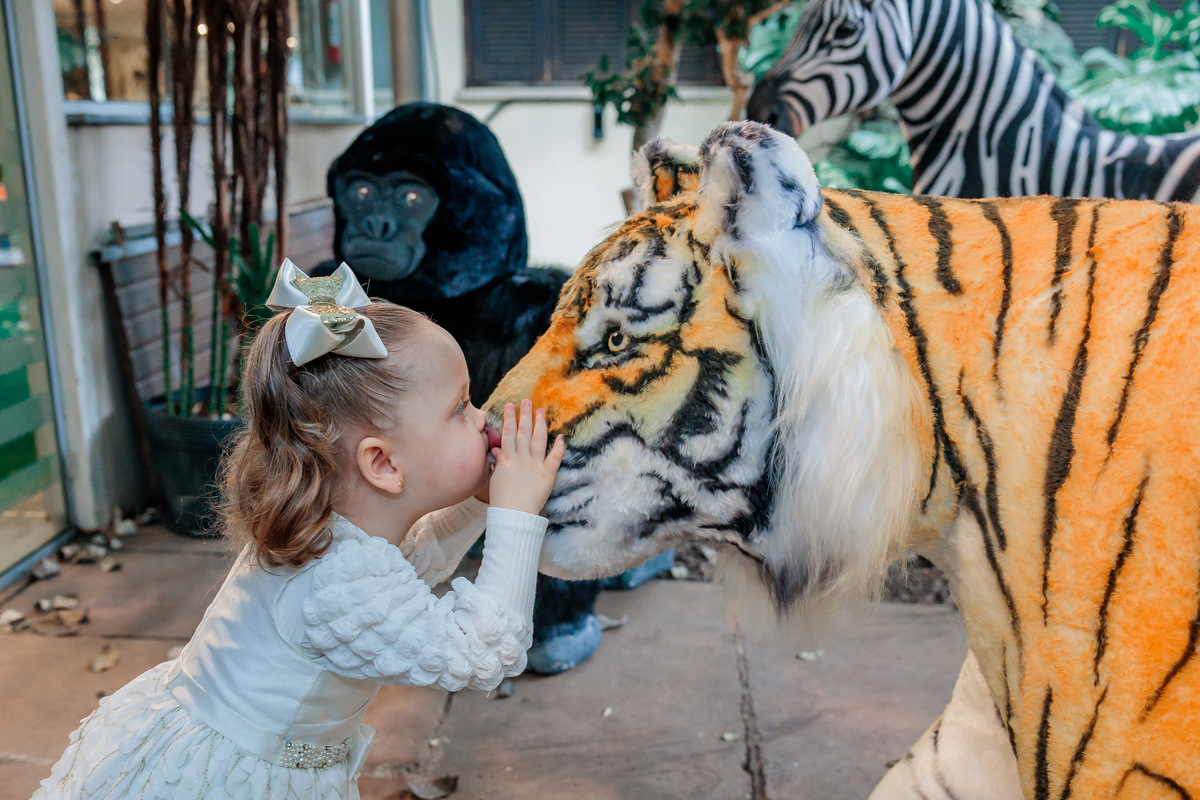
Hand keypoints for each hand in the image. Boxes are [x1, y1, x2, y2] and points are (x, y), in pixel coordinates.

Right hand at [487, 399, 565, 515]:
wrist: (513, 514)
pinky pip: (554, 458)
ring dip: (539, 424)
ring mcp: (535, 465)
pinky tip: (561, 436)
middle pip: (523, 432)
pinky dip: (558, 447)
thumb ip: (498, 462)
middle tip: (528, 401)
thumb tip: (497, 449)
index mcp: (507, 459)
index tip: (511, 405)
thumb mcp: (496, 478)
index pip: (508, 434)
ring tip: (541, 411)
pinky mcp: (547, 474)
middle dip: (525, 415)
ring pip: (537, 440)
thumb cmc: (502, 500)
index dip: (510, 418)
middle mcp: (521, 458)